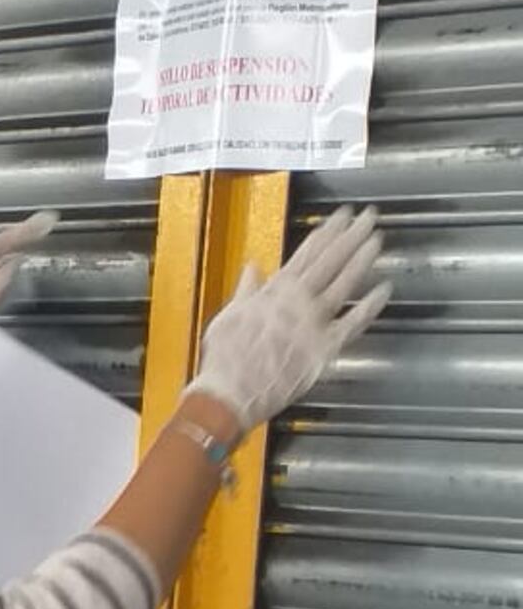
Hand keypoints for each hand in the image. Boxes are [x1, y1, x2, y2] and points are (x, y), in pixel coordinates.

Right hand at [186, 204, 389, 435]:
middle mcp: (298, 300)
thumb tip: (253, 268)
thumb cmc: (224, 359)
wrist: (230, 393)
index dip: (328, 230)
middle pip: (331, 259)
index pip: (308, 251)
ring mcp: (314, 323)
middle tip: (369, 216)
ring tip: (378, 240)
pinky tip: (384, 289)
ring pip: (345, 282)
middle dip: (352, 234)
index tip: (342, 216)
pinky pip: (353, 323)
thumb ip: (247, 290)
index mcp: (275, 290)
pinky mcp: (324, 348)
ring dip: (363, 259)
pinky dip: (370, 305)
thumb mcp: (229, 315)